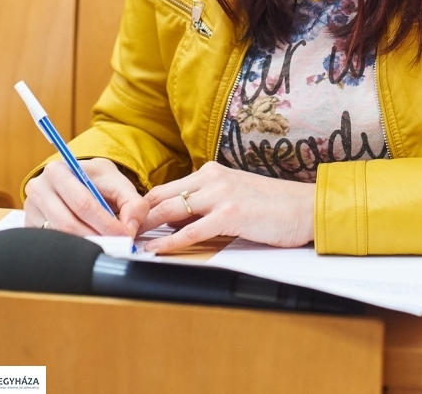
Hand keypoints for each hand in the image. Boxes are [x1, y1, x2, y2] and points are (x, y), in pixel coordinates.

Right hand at [24, 158, 142, 236]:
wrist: (77, 178)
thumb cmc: (97, 180)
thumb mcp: (118, 182)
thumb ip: (132, 203)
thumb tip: (130, 229)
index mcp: (59, 170)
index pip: (83, 203)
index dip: (106, 223)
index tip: (125, 236)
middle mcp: (39, 188)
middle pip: (69, 223)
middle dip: (98, 238)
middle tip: (118, 246)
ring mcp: (31, 209)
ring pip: (60, 237)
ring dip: (87, 246)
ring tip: (108, 247)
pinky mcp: (31, 226)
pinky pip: (52, 244)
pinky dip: (74, 249)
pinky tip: (91, 247)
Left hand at [130, 162, 315, 253]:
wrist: (305, 207)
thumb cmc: (273, 206)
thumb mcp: (235, 196)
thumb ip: (207, 203)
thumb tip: (177, 220)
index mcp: (212, 172)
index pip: (167, 188)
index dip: (143, 205)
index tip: (127, 220)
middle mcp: (212, 178)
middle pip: (162, 196)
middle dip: (136, 214)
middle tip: (117, 230)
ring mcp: (221, 194)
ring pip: (171, 209)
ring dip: (146, 226)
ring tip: (128, 239)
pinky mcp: (230, 214)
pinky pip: (191, 230)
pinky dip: (169, 242)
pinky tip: (156, 250)